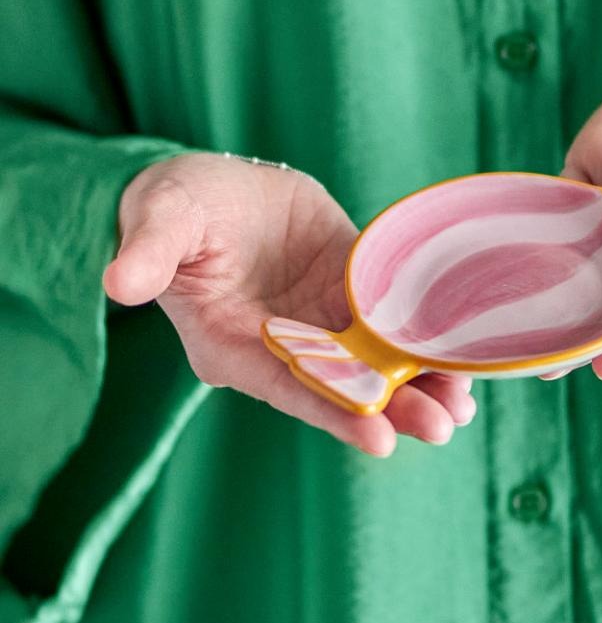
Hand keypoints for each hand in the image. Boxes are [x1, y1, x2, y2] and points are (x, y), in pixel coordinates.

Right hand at [102, 153, 475, 455]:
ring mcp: (318, 323)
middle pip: (340, 387)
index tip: (378, 438)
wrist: (208, 185)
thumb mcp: (160, 220)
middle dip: (391, 408)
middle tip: (441, 427)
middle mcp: (281, 346)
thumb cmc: (175, 204)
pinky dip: (421, 344)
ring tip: (460, 407)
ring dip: (417, 386)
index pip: (288, 386)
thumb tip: (120, 283)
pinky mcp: (346, 293)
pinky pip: (388, 324)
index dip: (333, 411)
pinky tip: (460, 362)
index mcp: (231, 343)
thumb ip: (149, 255)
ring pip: (373, 364)